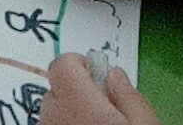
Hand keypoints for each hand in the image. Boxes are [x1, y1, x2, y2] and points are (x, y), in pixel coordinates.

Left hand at [39, 55, 161, 124]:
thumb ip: (131, 97)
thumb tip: (116, 75)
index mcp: (79, 104)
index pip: (62, 63)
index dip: (81, 65)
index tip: (100, 77)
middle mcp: (54, 115)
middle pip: (59, 86)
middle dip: (80, 92)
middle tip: (107, 110)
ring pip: (54, 108)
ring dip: (72, 111)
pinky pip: (51, 123)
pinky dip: (65, 124)